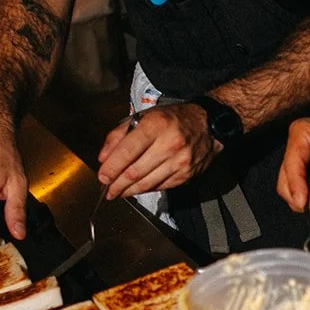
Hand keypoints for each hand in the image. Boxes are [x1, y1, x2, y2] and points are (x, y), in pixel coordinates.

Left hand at [97, 103, 217, 196]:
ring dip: (128, 191)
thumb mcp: (143, 116)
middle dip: (117, 184)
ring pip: (147, 183)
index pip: (127, 151)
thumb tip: (103, 158)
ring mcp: (180, 161)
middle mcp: (169, 144)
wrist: (208, 125)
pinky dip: (145, 189)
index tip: (102, 177)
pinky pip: (160, 186)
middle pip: (135, 172)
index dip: (111, 168)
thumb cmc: (172, 119)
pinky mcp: (186, 174)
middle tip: (107, 190)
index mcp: (156, 125)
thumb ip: (119, 134)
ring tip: (118, 192)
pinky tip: (136, 188)